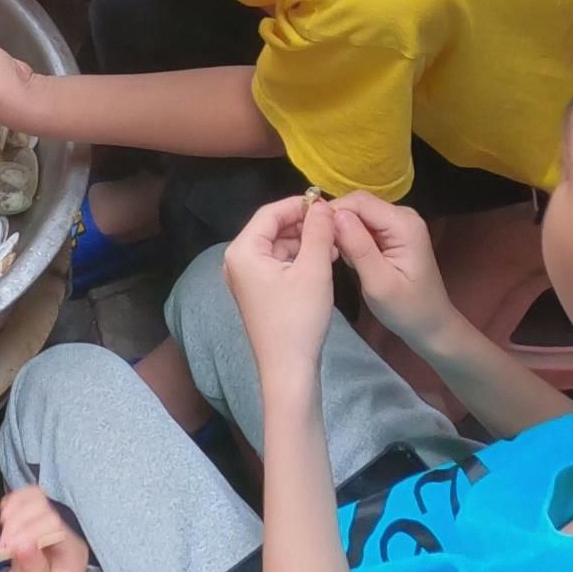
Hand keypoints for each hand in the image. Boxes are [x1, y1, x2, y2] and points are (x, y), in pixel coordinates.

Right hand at [0, 487, 89, 571]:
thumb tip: (22, 543)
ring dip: (13, 512)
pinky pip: (23, 508)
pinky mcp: (28, 536)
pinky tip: (3, 516)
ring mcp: (45, 534)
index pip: (52, 522)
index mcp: (73, 551)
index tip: (10, 548)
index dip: (28, 530)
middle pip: (41, 507)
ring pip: (32, 502)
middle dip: (18, 522)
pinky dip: (11, 506)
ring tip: (3, 536)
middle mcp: (62, 537)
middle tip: (4, 547)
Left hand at [223, 196, 339, 385]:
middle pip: (272, 229)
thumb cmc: (298, 317)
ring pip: (278, 247)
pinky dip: (300, 259)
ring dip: (305, 242)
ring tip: (335, 243)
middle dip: (304, 224)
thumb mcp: (314, 269)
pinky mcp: (258, 292)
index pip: (270, 213)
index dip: (299, 204)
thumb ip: (318, 232)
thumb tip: (322, 205)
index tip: (327, 203)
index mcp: (242, 251)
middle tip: (335, 224)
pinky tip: (325, 259)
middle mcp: (237, 261)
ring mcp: (246, 278)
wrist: (289, 368)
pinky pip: (279, 264)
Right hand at [331, 192, 460, 350]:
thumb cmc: (407, 309)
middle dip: (337, 224)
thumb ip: (358, 247)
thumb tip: (336, 215)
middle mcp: (403, 215)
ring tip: (343, 261)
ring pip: (357, 214)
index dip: (333, 214)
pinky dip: (351, 239)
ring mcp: (398, 222)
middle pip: (357, 205)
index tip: (316, 238)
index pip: (359, 202)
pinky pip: (363, 225)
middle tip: (329, 253)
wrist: (430, 324)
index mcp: (404, 224)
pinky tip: (353, 261)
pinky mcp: (392, 232)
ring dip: (343, 233)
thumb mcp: (378, 283)